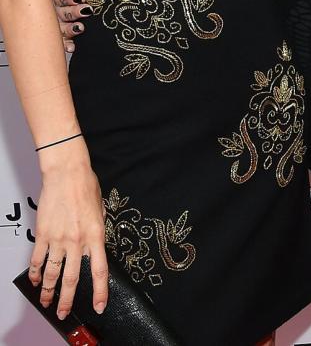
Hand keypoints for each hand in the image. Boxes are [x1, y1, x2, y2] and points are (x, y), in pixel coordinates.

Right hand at [28, 142, 107, 317]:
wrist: (67, 174)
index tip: (100, 304)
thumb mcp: (101, 212)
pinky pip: (37, 259)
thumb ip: (98, 232)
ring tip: (46, 302)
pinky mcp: (43, 235)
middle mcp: (77, 241)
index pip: (100, 270)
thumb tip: (95, 247)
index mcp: (96, 235)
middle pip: (72, 278)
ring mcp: (58, 239)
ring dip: (48, 291)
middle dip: (67, 299)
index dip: (100, 291)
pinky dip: (35, 272)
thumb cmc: (86, 188)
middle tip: (64, 312)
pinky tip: (34, 280)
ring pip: (52, 273)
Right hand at [48, 0, 88, 52]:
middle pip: (60, 12)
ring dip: (70, 28)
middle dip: (72, 12)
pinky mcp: (65, 32)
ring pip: (61, 26)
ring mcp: (59, 21)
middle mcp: (55, 8)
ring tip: (81, 28)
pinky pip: (63, 39)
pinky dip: (67, 44)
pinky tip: (72, 47)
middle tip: (85, 11)